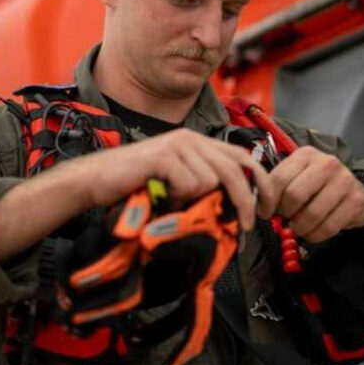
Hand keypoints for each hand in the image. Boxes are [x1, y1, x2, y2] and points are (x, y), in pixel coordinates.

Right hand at [70, 129, 275, 232]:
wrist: (96, 180)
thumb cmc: (137, 185)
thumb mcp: (179, 182)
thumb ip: (206, 184)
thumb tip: (239, 206)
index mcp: (198, 142)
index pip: (244, 157)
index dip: (261, 182)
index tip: (268, 208)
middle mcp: (191, 139)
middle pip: (235, 169)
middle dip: (246, 200)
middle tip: (247, 226)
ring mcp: (177, 145)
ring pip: (211, 181)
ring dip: (195, 200)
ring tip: (172, 201)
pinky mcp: (163, 156)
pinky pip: (189, 185)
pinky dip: (178, 198)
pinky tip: (161, 195)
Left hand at [267, 147, 363, 242]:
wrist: (354, 191)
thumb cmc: (318, 186)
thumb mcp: (296, 177)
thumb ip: (276, 186)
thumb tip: (258, 206)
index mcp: (306, 154)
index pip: (278, 179)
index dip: (267, 202)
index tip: (265, 213)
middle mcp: (327, 163)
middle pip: (294, 196)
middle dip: (285, 214)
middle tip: (286, 218)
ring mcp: (344, 181)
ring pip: (311, 214)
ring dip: (300, 228)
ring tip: (299, 227)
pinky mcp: (356, 201)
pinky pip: (328, 227)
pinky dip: (315, 236)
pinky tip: (313, 232)